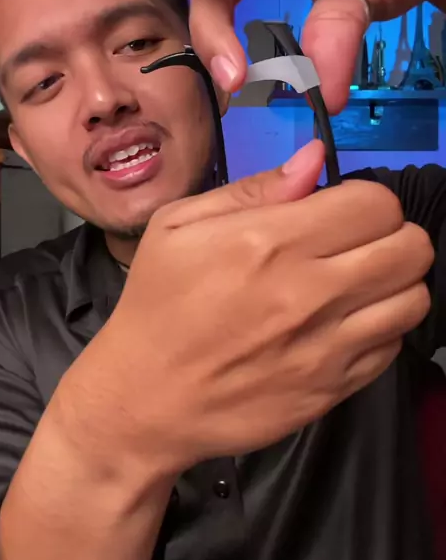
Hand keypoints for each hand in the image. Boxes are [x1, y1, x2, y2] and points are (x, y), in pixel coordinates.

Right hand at [67, 141, 432, 473]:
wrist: (144, 401)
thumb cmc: (157, 304)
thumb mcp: (179, 227)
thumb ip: (254, 188)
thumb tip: (314, 158)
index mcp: (269, 243)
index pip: (375, 204)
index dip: (365, 200)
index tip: (339, 212)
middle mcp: (309, 294)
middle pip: (411, 248)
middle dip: (392, 235)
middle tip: (358, 243)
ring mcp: (326, 347)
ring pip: (414, 298)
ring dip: (395, 283)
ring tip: (358, 284)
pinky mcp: (333, 390)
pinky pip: (394, 347)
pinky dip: (380, 329)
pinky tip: (344, 325)